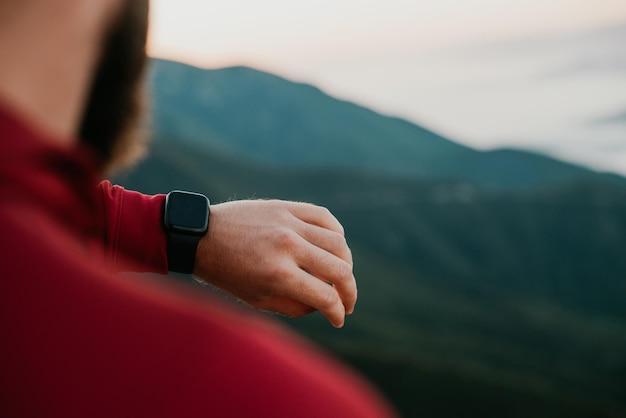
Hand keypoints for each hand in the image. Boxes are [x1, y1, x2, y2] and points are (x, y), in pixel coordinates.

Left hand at [192, 200, 355, 327]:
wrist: (201, 237)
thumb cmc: (227, 273)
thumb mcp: (257, 300)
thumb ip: (295, 306)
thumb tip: (324, 303)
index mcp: (278, 274)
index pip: (325, 296)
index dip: (337, 312)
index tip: (339, 318)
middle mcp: (287, 246)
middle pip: (340, 270)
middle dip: (350, 292)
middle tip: (347, 302)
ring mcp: (288, 223)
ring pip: (338, 243)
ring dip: (346, 264)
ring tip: (341, 275)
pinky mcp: (286, 207)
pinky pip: (325, 218)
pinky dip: (336, 234)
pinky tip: (334, 246)